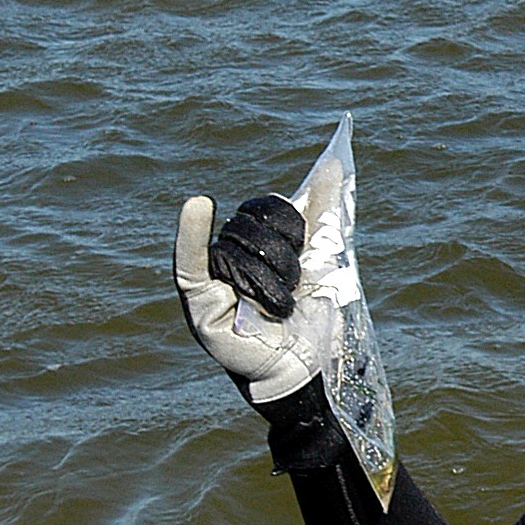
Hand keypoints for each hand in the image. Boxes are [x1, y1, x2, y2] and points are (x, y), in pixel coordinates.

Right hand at [174, 188, 336, 405]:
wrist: (303, 363)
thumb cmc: (306, 310)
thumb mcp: (318, 256)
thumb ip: (321, 210)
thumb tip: (334, 161)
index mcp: (251, 241)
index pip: (265, 211)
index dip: (287, 221)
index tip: (300, 238)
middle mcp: (225, 254)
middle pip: (249, 229)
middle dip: (281, 259)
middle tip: (291, 290)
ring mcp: (208, 277)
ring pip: (236, 251)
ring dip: (268, 281)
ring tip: (277, 308)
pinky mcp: (198, 303)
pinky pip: (190, 263)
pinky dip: (190, 234)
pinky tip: (198, 207)